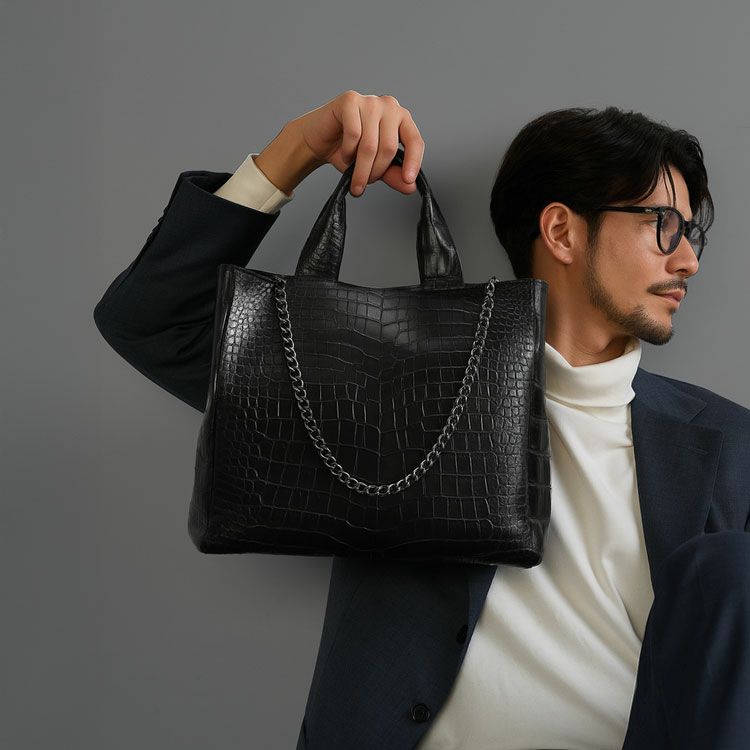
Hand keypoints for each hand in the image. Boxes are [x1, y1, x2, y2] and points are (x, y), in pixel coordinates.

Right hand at [288, 90, 424, 196]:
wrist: (320, 141)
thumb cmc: (348, 150)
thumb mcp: (375, 167)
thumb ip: (393, 175)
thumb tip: (410, 187)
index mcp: (401, 119)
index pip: (415, 141)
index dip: (413, 162)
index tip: (408, 180)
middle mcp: (389, 106)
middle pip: (389, 147)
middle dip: (375, 172)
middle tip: (363, 184)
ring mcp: (370, 101)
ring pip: (370, 145)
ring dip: (360, 168)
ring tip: (353, 174)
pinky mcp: (350, 100)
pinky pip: (354, 134)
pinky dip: (348, 152)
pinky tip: (345, 154)